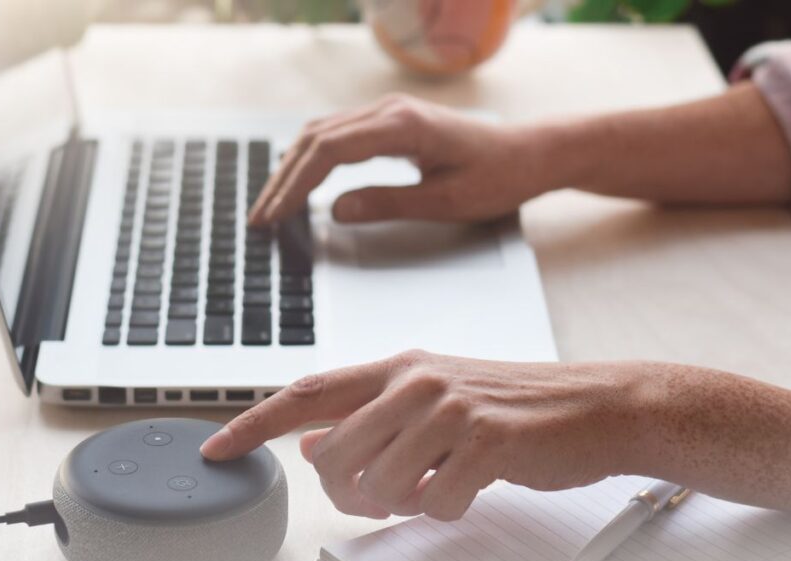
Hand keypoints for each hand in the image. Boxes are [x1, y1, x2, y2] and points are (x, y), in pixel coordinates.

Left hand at [201, 351, 642, 520]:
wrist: (594, 406)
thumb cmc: (515, 404)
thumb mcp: (436, 396)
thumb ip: (374, 416)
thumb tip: (316, 443)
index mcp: (400, 367)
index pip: (307, 392)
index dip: (254, 423)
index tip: (217, 449)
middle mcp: (417, 381)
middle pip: (334, 456)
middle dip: (346, 493)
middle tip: (381, 497)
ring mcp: (450, 410)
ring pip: (378, 485)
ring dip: (399, 503)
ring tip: (433, 486)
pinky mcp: (484, 443)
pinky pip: (433, 503)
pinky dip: (445, 509)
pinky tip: (469, 487)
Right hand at [248, 94, 552, 225]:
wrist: (530, 154)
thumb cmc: (498, 177)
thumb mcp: (446, 202)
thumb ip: (388, 204)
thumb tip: (334, 211)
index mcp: (403, 127)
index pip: (329, 151)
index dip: (296, 186)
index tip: (276, 216)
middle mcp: (390, 111)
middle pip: (316, 139)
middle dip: (283, 180)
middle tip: (260, 218)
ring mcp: (389, 113)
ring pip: (323, 133)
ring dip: (293, 168)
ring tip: (272, 204)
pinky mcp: (392, 122)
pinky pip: (340, 134)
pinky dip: (313, 158)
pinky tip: (300, 180)